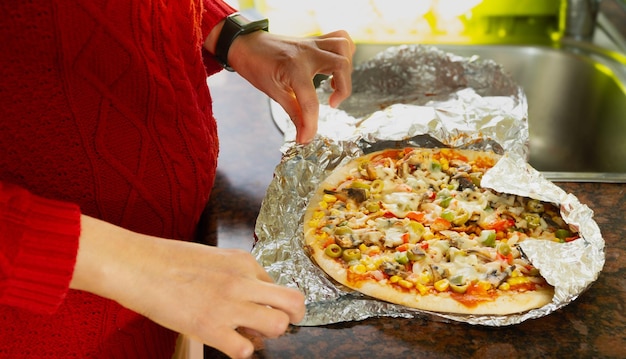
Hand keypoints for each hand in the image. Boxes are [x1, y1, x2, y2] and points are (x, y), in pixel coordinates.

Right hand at [71, 215, 304, 358]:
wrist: (138, 265)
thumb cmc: (170, 260)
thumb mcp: (214, 258)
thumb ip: (238, 275)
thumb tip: (253, 300)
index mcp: (244, 262)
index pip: (279, 286)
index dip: (273, 301)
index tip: (259, 308)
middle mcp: (244, 281)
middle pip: (294, 303)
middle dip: (292, 317)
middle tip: (275, 324)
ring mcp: (229, 305)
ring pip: (279, 326)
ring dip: (268, 334)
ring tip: (247, 333)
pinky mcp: (211, 328)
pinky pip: (245, 350)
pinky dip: (241, 350)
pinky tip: (227, 342)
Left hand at [228, 30, 354, 143]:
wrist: (246, 44)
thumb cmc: (256, 66)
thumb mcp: (273, 92)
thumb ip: (294, 113)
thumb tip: (305, 136)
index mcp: (293, 67)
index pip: (310, 100)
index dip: (311, 124)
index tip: (307, 138)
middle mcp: (307, 52)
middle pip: (340, 65)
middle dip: (343, 89)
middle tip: (332, 103)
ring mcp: (312, 43)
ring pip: (343, 47)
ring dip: (346, 68)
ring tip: (335, 83)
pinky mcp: (315, 41)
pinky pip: (339, 36)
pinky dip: (344, 52)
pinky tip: (335, 68)